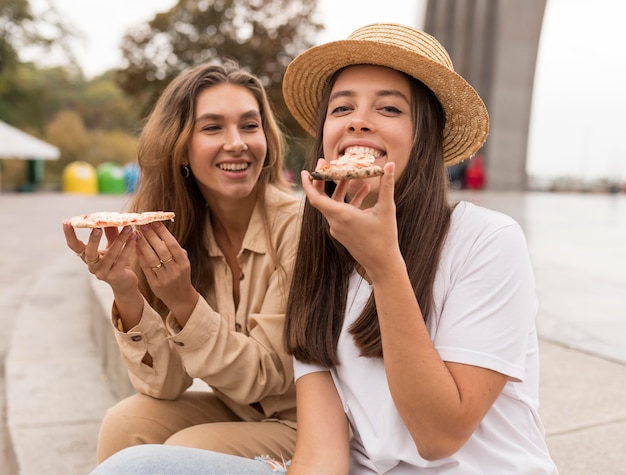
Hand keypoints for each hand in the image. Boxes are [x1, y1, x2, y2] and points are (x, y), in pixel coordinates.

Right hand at [62, 222, 139, 294]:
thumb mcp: (112, 245)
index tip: (66, 221)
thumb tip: (109, 216)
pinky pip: (122, 260)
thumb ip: (110, 232)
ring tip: (129, 227)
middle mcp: (92, 266)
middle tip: (98, 226)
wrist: (126, 283)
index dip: (69, 235)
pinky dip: (129, 247)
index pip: (74, 246)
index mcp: (88, 257)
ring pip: (111, 254)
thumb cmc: (117, 261)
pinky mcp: (114, 277)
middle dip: (93, 239)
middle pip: (89, 252)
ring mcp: (102, 273)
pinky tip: (135, 237)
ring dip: (120, 239)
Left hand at [135, 221, 198, 322]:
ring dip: (143, 244)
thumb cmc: (181, 275)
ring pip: (152, 258)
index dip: (163, 232)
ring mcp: (165, 278)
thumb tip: (161, 233)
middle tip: (143, 225)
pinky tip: (136, 247)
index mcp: (183, 263)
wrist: (180, 297)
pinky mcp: (155, 284)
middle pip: (161, 250)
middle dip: (151, 236)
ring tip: (137, 234)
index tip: (155, 222)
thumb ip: (175, 249)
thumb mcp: (183, 262)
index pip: (172, 244)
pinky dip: (140, 256)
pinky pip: (146, 267)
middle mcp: (175, 270)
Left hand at [301, 161, 400, 275]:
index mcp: (342, 216)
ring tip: (351, 174)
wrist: (382, 264)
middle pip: (322, 198)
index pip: (316, 198)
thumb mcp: (387, 210)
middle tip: (326, 163)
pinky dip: (348, 201)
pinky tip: (364, 191)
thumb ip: (387, 186)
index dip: (309, 184)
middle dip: (323, 180)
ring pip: (333, 204)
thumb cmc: (385, 238)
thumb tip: (391, 165)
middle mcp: (336, 223)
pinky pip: (341, 213)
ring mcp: (338, 229)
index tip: (306, 171)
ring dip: (340, 189)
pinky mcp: (344, 233)